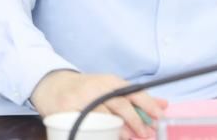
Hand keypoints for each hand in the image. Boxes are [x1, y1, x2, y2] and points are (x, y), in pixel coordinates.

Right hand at [30, 70, 167, 138]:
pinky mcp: (67, 111)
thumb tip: (164, 104)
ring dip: (118, 130)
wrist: (52, 84)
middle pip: (121, 105)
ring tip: (128, 137)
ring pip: (104, 116)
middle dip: (136, 121)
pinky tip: (104, 137)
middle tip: (146, 134)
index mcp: (110, 82)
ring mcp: (81, 99)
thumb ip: (136, 97)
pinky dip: (97, 133)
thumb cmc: (87, 88)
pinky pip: (86, 125)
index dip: (148, 104)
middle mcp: (97, 88)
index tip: (160, 116)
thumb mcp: (111, 87)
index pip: (133, 91)